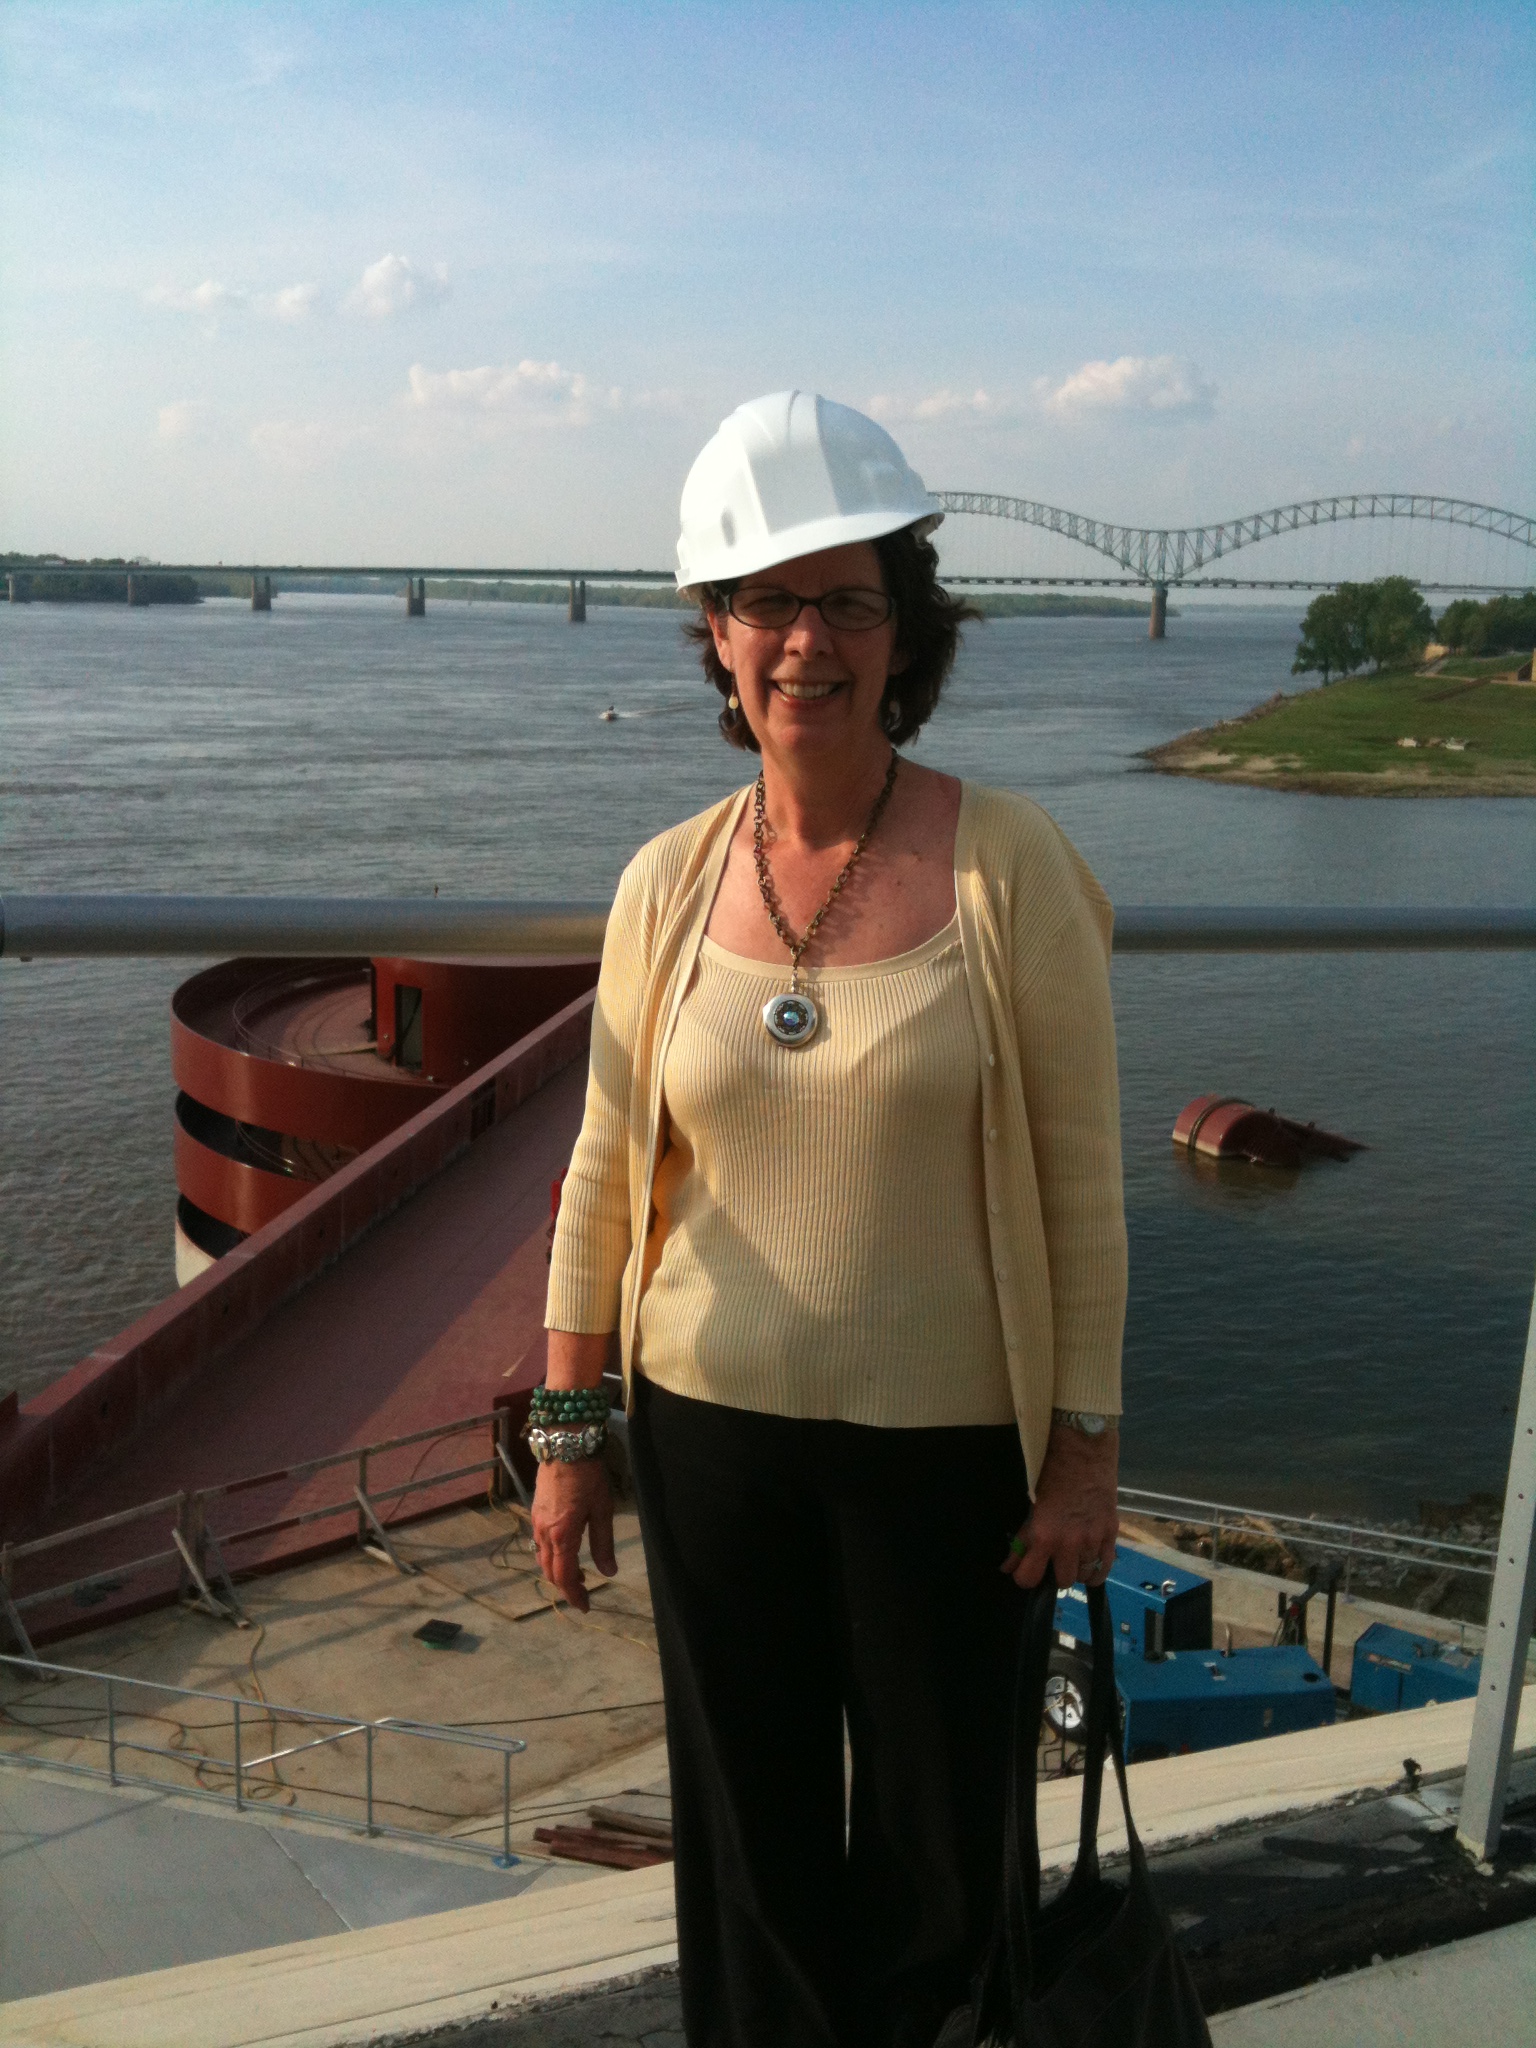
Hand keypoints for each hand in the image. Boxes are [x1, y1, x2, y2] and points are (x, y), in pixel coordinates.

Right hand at [532, 1456, 616, 1613]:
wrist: (566, 1445)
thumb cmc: (589, 1476)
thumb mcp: (603, 1510)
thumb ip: (604, 1543)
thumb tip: (609, 1572)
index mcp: (562, 1535)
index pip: (565, 1576)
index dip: (574, 1595)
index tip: (585, 1606)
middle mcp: (544, 1532)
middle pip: (550, 1572)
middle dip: (566, 1587)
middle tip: (583, 1595)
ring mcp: (537, 1522)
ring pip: (542, 1559)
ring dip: (557, 1572)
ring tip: (578, 1576)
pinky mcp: (536, 1512)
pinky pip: (539, 1544)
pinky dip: (551, 1557)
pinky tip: (564, 1552)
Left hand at [1003, 1423, 1118, 1591]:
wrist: (1084, 1451)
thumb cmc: (1052, 1473)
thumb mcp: (1031, 1505)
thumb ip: (1022, 1540)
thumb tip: (1008, 1566)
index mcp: (1043, 1535)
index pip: (1029, 1578)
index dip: (1025, 1577)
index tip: (1027, 1569)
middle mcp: (1069, 1544)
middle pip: (1061, 1582)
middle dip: (1054, 1573)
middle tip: (1052, 1558)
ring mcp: (1092, 1540)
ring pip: (1082, 1575)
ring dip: (1075, 1568)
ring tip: (1071, 1555)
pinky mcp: (1110, 1534)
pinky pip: (1104, 1568)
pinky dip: (1095, 1572)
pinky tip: (1089, 1567)